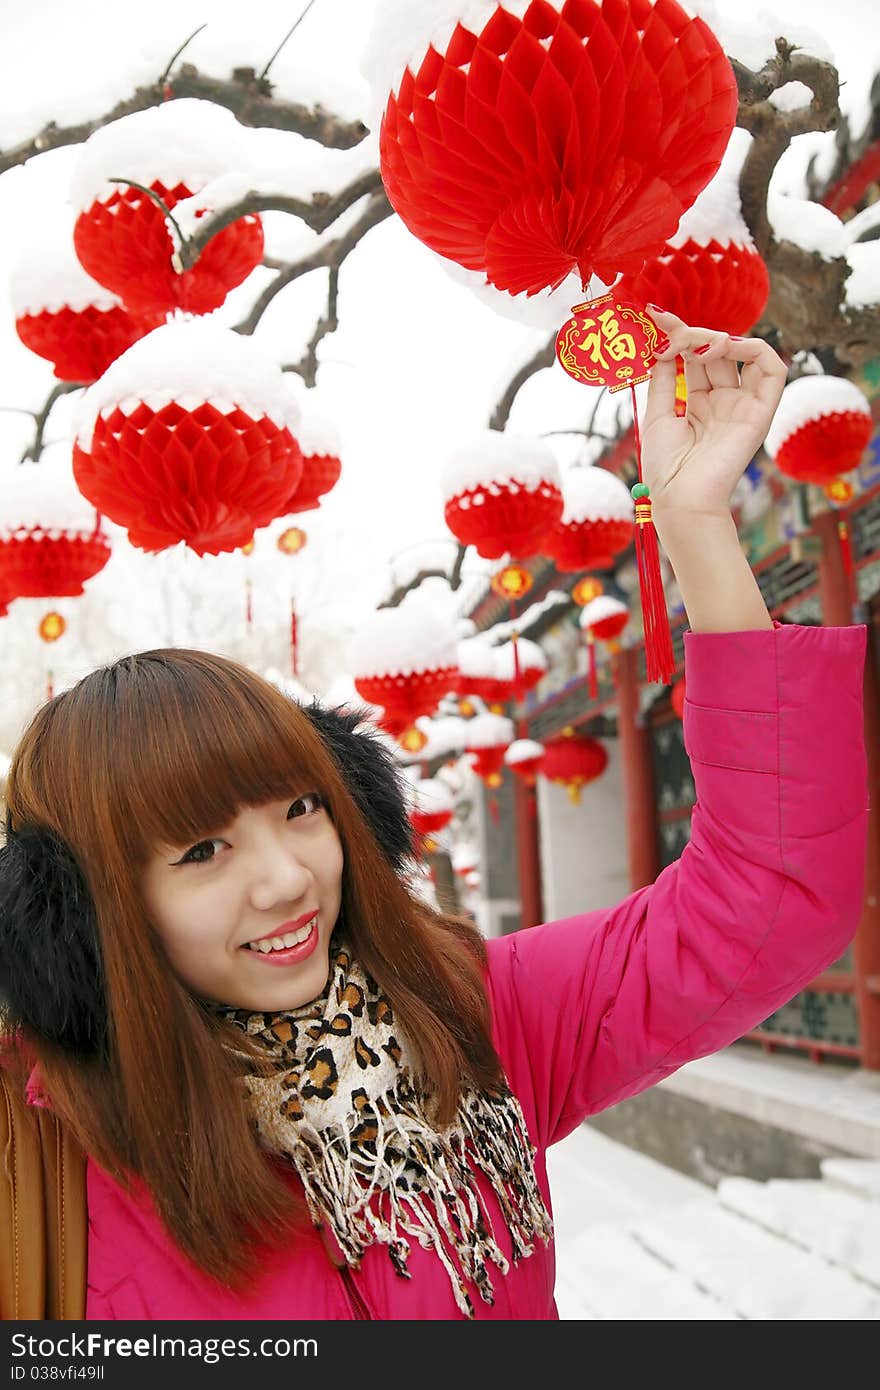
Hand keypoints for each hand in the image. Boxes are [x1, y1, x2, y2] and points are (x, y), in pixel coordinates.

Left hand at [640, 309, 786, 524]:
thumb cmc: (666, 466)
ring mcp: (742, 405)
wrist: (681, 499)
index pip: (693, 358)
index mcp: (698, 403)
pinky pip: (773, 370)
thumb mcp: (656, 413)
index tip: (654, 316)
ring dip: (719, 338)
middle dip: (692, 333)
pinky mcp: (761, 412)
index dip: (677, 334)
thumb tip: (664, 342)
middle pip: (715, 351)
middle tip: (670, 331)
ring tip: (695, 342)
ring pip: (743, 353)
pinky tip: (724, 348)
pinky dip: (754, 349)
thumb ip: (663, 376)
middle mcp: (722, 401)